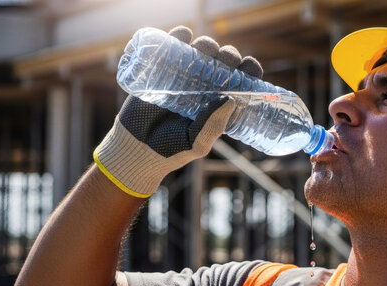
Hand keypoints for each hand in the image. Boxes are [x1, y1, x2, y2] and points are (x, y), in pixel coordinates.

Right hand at [94, 26, 262, 196]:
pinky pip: (174, 46)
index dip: (249, 70)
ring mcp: (186, 76)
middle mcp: (207, 87)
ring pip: (203, 51)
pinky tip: (184, 35)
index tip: (248, 66)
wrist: (137, 147)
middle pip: (225, 62)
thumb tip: (230, 100)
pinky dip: (181, 35)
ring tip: (204, 49)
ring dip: (208, 44)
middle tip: (225, 59)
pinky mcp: (162, 69)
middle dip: (229, 55)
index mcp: (221, 104)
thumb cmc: (171, 149)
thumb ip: (212, 126)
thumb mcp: (197, 143)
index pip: (243, 82)